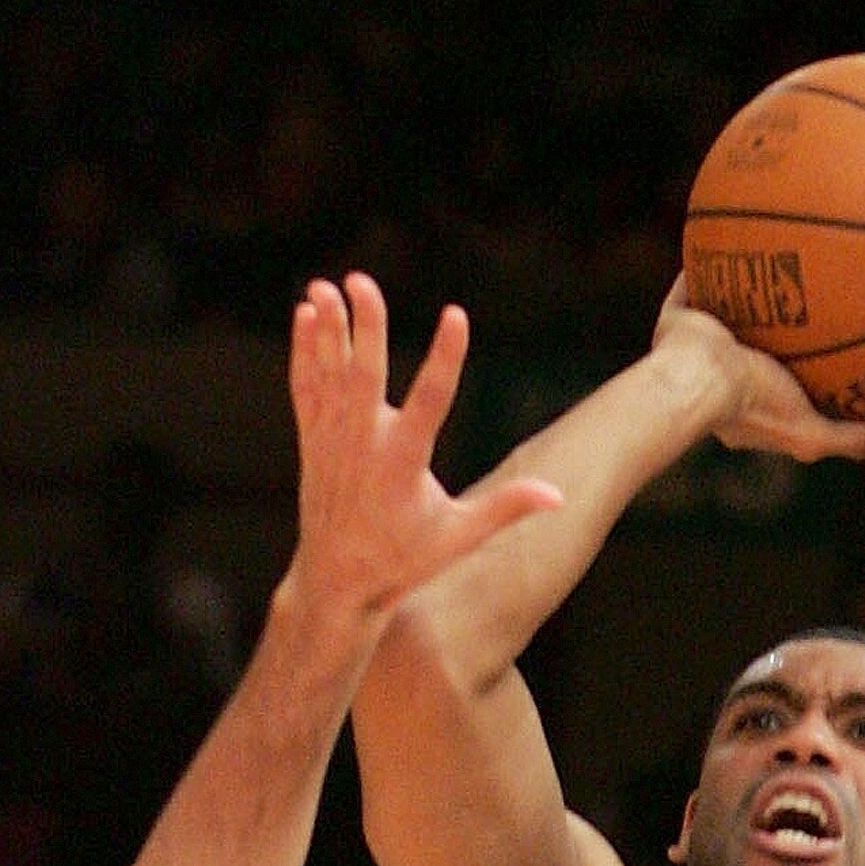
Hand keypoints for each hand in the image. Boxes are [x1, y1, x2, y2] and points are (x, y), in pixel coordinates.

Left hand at [287, 273, 561, 630]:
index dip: (445, 357)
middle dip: (365, 327)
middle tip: (362, 282)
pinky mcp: (313, 440)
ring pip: (330, 374)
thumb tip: (559, 496)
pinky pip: (306, 386)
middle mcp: (364, 445)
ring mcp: (333, 440)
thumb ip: (506, 508)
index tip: (456, 316)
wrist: (338, 583)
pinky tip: (307, 312)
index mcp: (403, 463)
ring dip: (329, 328)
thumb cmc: (404, 560)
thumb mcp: (459, 537)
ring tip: (326, 283)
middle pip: (364, 374)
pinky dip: (305, 350)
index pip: (430, 401)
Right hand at [652, 279, 864, 463]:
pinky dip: (709, 261)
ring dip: (748, 291)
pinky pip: (695, 282)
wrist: (696, 379)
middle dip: (783, 324)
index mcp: (751, 405)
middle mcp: (725, 374)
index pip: (787, 386)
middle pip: (760, 345)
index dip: (811, 369)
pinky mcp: (679, 316)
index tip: (841, 348)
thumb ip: (856, 438)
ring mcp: (701, 344)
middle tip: (814, 297)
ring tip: (775, 259)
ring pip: (729, 312)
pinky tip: (734, 232)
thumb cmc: (754, 406)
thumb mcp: (813, 432)